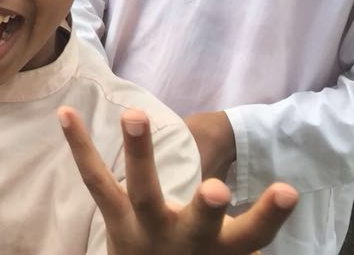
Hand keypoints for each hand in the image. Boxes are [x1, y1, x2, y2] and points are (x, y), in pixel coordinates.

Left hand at [59, 107, 296, 254]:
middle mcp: (185, 242)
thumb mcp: (225, 251)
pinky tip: (65, 112)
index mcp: (220, 249)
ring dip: (139, 153)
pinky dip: (79, 145)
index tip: (288, 190)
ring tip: (135, 114)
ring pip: (142, 193)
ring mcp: (145, 231)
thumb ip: (244, 233)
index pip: (252, 234)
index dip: (270, 215)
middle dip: (208, 207)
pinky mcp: (115, 220)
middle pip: (198, 223)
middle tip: (217, 188)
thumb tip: (281, 194)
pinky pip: (95, 180)